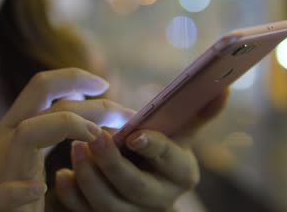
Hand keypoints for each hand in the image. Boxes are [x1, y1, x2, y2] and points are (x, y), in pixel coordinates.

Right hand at [0, 68, 132, 211]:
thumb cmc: (21, 186)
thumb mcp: (38, 151)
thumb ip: (57, 130)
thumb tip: (97, 114)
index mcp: (16, 124)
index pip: (42, 86)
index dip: (74, 78)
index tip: (104, 84)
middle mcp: (5, 140)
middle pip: (43, 104)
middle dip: (89, 105)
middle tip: (127, 117)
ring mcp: (0, 170)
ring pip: (26, 134)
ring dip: (66, 128)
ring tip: (97, 139)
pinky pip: (4, 193)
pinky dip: (22, 189)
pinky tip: (43, 188)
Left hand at [54, 91, 228, 211]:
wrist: (143, 176)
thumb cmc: (160, 146)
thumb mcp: (179, 131)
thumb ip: (197, 112)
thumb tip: (223, 86)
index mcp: (182, 173)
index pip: (171, 162)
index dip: (154, 148)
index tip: (134, 134)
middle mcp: (160, 199)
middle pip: (136, 188)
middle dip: (113, 164)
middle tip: (93, 137)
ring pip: (109, 205)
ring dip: (89, 178)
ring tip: (74, 150)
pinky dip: (73, 196)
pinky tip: (62, 175)